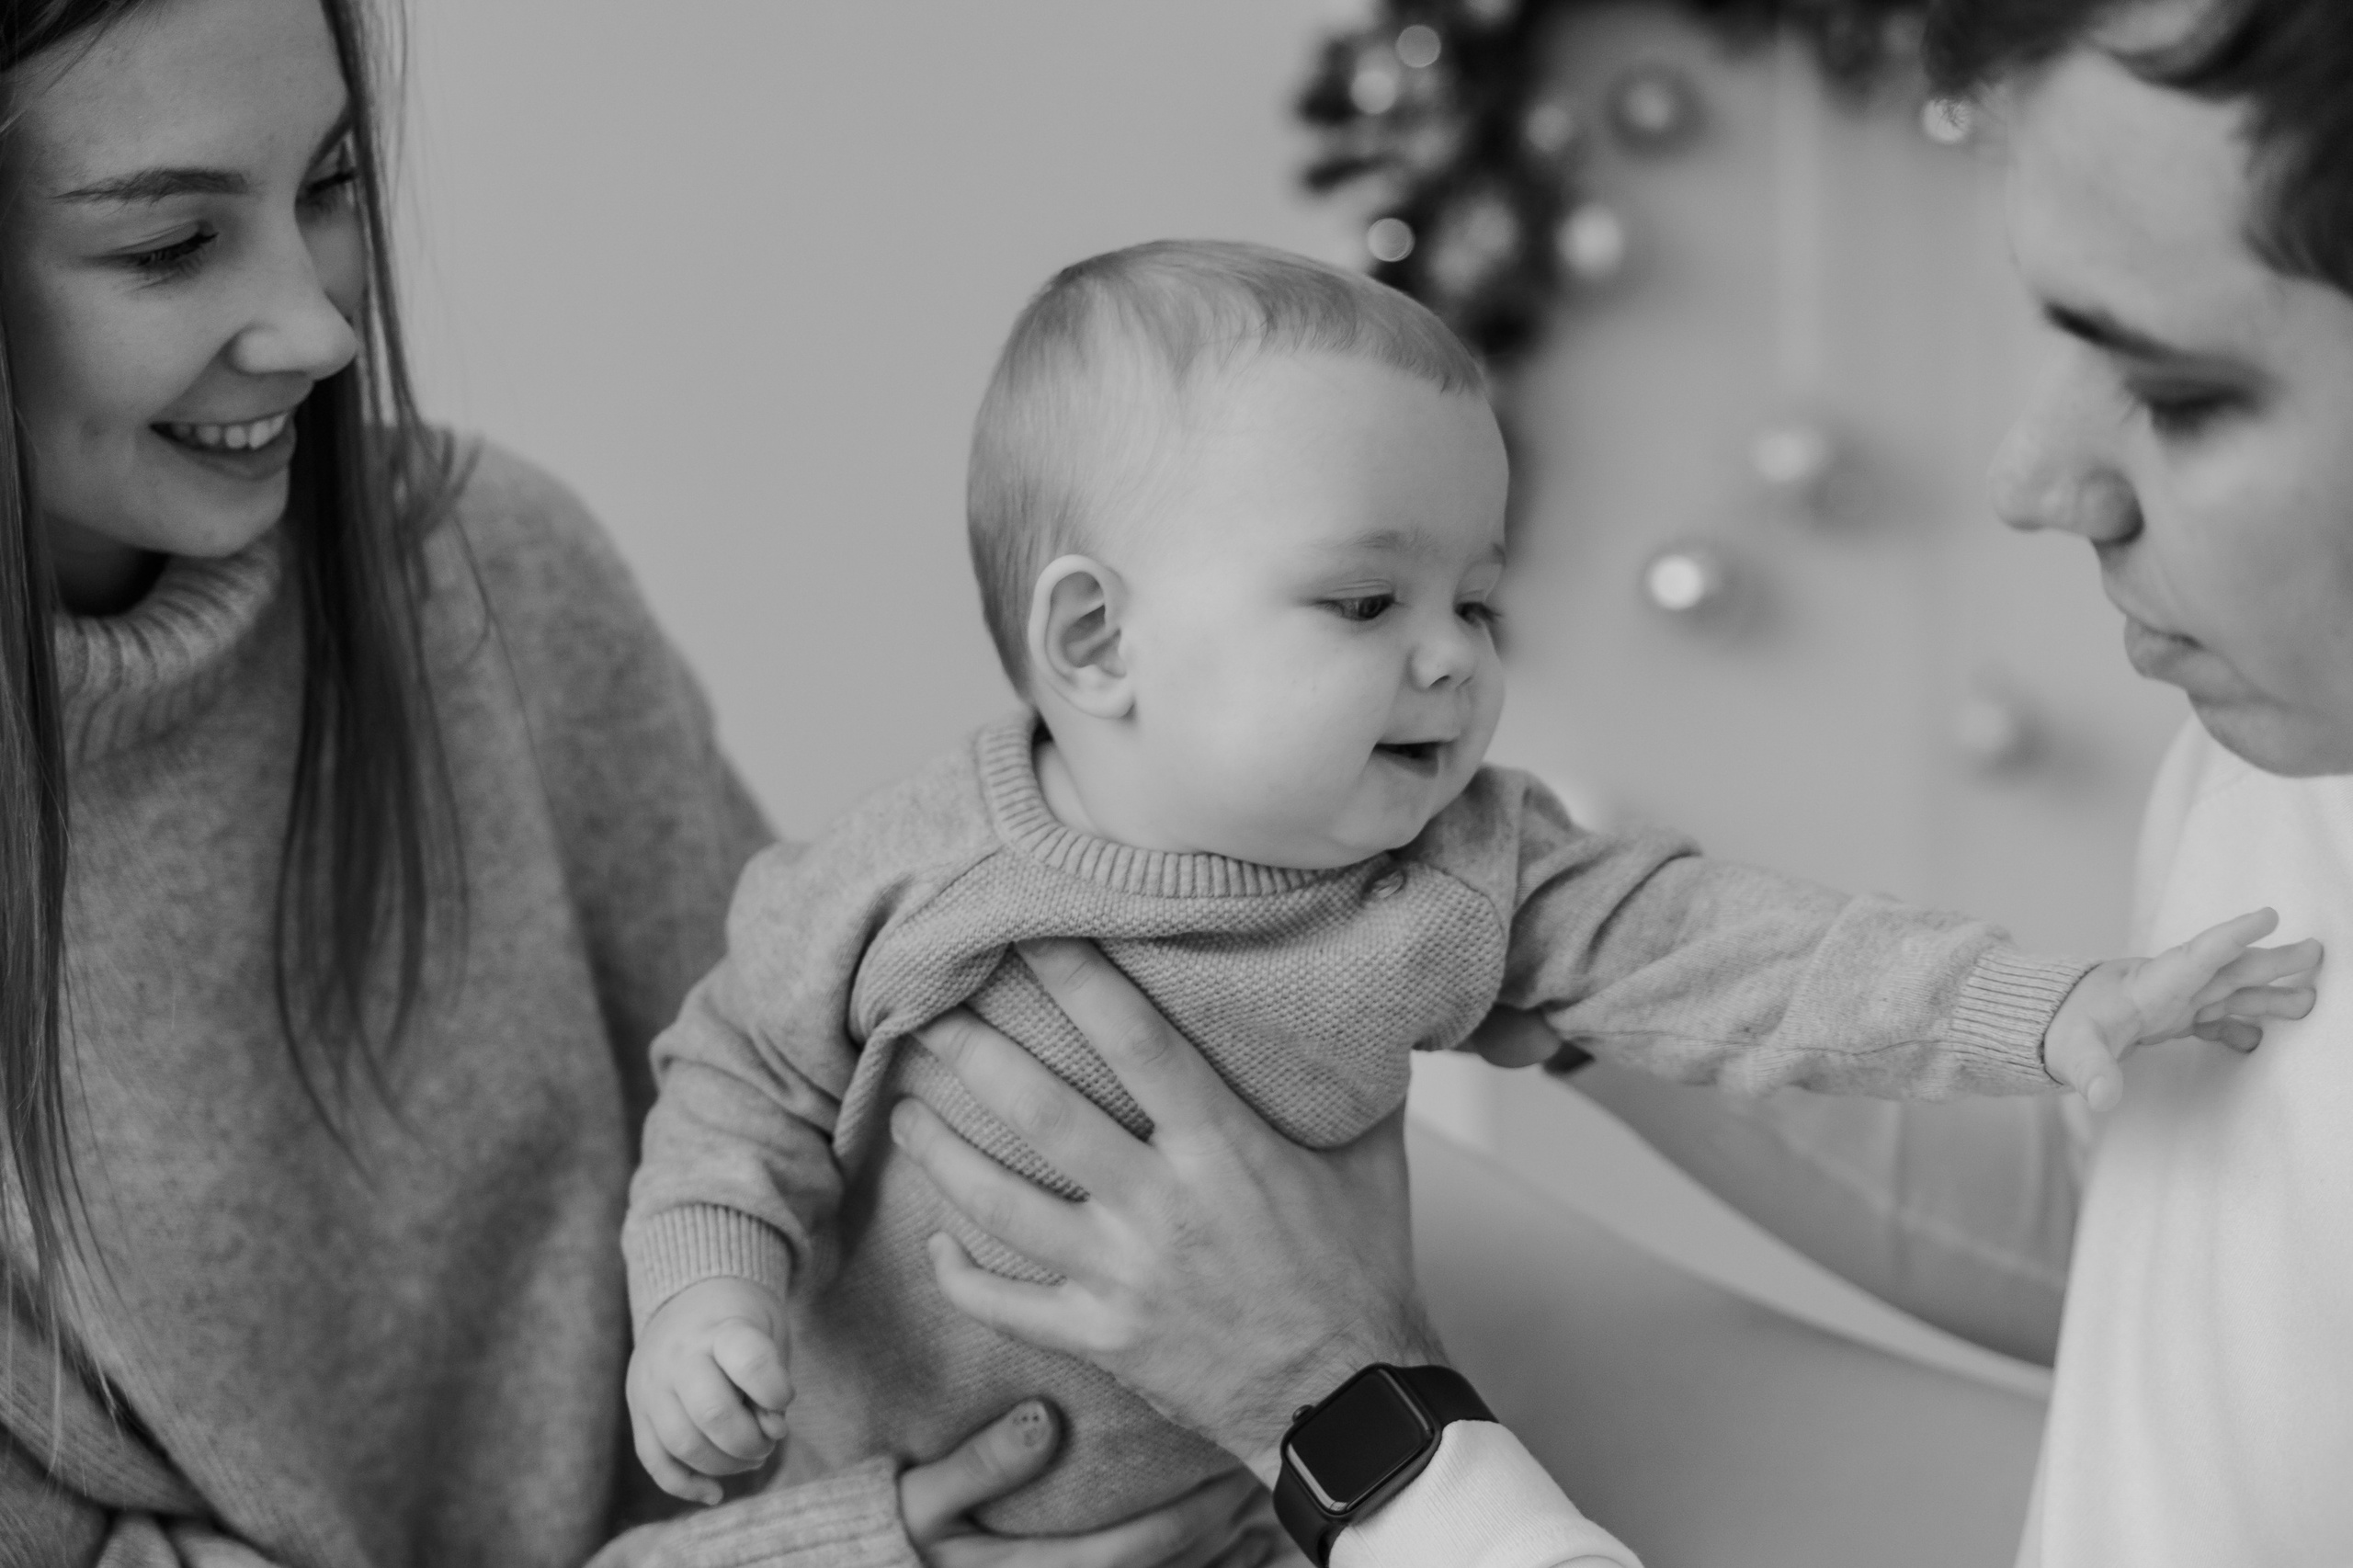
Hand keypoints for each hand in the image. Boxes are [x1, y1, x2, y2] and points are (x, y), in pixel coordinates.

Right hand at [624, 1277, 794, 1505]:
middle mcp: (678, 1356)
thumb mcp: (769, 1332)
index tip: (784, 1399)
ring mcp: (651, 1386)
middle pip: (712, 1414)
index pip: (749, 1362)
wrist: (690, 1297)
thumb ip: (773, 1382)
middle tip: (768, 1442)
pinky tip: (715, 1492)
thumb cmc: (742, 1320)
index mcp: (720, 1328)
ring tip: (749, 1458)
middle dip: (750, 1442)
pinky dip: (685, 1485)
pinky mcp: (637, 1411)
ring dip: (724, 1465)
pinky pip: (654, 1461)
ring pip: (681, 1444)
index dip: (775, 1391)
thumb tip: (771, 1433)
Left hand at [893, 938, 1445, 1485]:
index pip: (1136, 1041)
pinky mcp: (1102, 1338)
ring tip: (904, 1109)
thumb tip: (1367, 1004)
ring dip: (941, 1151)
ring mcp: (1122, 1275)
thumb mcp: (1374, 1163)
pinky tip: (934, 1241)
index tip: (1030, 932)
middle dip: (977, 1052)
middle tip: (929, 1009)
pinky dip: (960, 1275)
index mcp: (1224, 1148)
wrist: (1348, 1403)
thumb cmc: (1361, 1273)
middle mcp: (1160, 1204)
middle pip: (1043, 1110)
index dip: (1078, 979)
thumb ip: (1356, 1083)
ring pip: (1002, 1203)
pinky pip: (1006, 1306)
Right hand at [899, 1399, 1284, 1566]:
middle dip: (1222, 1522)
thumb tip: (1041, 1418)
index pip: (1141, 1546)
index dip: (1194, 1509)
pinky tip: (1230, 1552)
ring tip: (1259, 1508)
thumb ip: (978, 1465)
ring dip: (1220, 1552)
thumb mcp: (917, 1501)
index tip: (1228, 1461)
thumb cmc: (886, 1537)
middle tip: (1261, 1469)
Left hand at [2045, 907, 2322, 1110]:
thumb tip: (2102, 1098)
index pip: (2195, 957)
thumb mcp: (2072, 1053)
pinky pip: (2215, 1021)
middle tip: (2318, 950)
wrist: (2045, 1024)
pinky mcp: (2170, 1021)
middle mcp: (2167, 989)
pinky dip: (2240, 1027)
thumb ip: (2091, 1072)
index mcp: (2147, 986)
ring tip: (2311, 997)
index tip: (2268, 914)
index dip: (2231, 937)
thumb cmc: (2060, 1031)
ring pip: (2229, 994)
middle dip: (2271, 961)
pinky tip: (2263, 1038)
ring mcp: (2172, 1004)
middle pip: (2226, 972)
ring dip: (2268, 994)